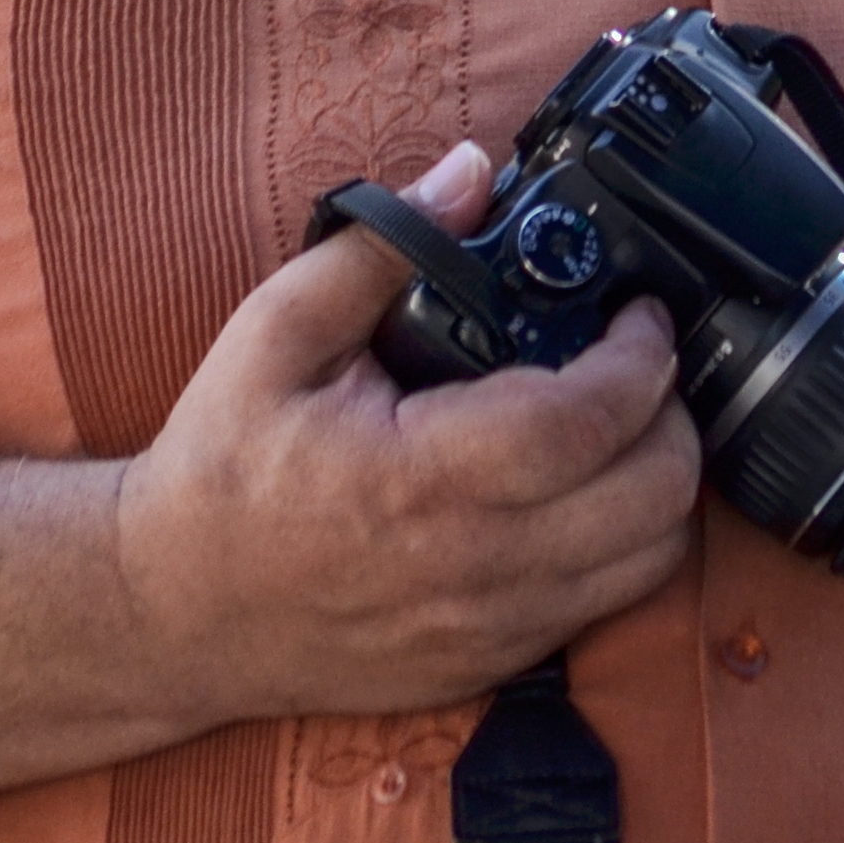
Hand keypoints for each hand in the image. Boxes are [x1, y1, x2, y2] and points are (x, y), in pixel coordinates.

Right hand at [116, 143, 701, 724]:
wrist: (173, 614)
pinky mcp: (490, 667)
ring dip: (659, 485)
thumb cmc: (220, 473)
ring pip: (651, 562)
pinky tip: (576, 495)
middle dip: (671, 414)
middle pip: (654, 497)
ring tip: (617, 428)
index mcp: (423, 479)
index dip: (643, 357)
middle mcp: (474, 566)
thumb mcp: (273, 335)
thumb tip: (468, 175)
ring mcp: (489, 630)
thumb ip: (376, 247)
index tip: (638, 315)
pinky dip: (621, 546)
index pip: (591, 421)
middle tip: (636, 366)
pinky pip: (606, 608)